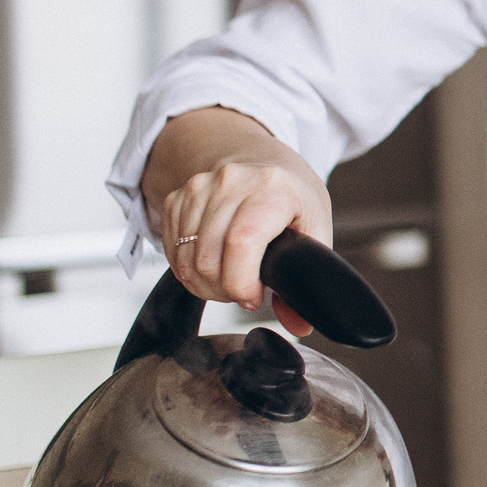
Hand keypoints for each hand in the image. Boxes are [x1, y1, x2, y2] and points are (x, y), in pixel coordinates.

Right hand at [144, 107, 333, 332]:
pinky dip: (188, 270)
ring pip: (185, 259)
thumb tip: (300, 325)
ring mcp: (200, 187)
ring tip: (230, 280)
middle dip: (224, 290)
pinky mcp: (177, 197)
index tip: (253, 297)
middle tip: (244, 291)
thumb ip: (306, 278)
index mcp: (274, 188)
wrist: (263, 162)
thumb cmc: (292, 197)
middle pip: (208, 258)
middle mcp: (232, 181)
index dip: (241, 282)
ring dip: (204, 284)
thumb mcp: (315, 229)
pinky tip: (212, 266)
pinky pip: (171, 251)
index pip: (242, 242)